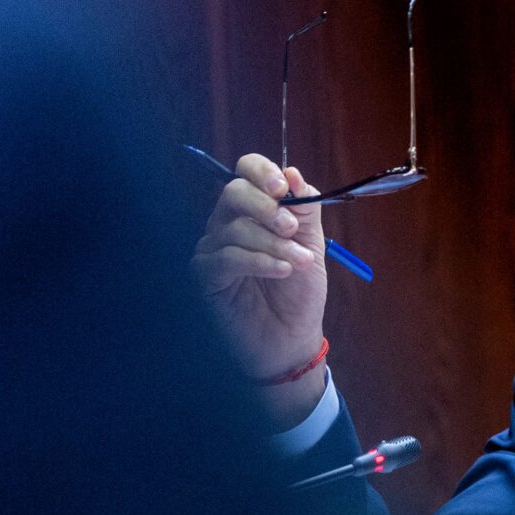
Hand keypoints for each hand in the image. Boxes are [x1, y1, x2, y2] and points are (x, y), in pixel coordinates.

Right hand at [192, 157, 329, 424]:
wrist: (290, 342)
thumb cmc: (297, 295)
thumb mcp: (309, 247)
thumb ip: (304, 211)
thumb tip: (293, 173)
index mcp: (253, 211)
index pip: (245, 172)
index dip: (261, 172)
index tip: (284, 187)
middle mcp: (227, 225)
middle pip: (233, 193)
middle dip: (265, 206)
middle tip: (290, 228)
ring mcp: (212, 250)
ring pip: (235, 229)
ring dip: (273, 244)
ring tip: (298, 264)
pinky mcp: (204, 277)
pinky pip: (226, 258)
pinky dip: (258, 261)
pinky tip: (282, 271)